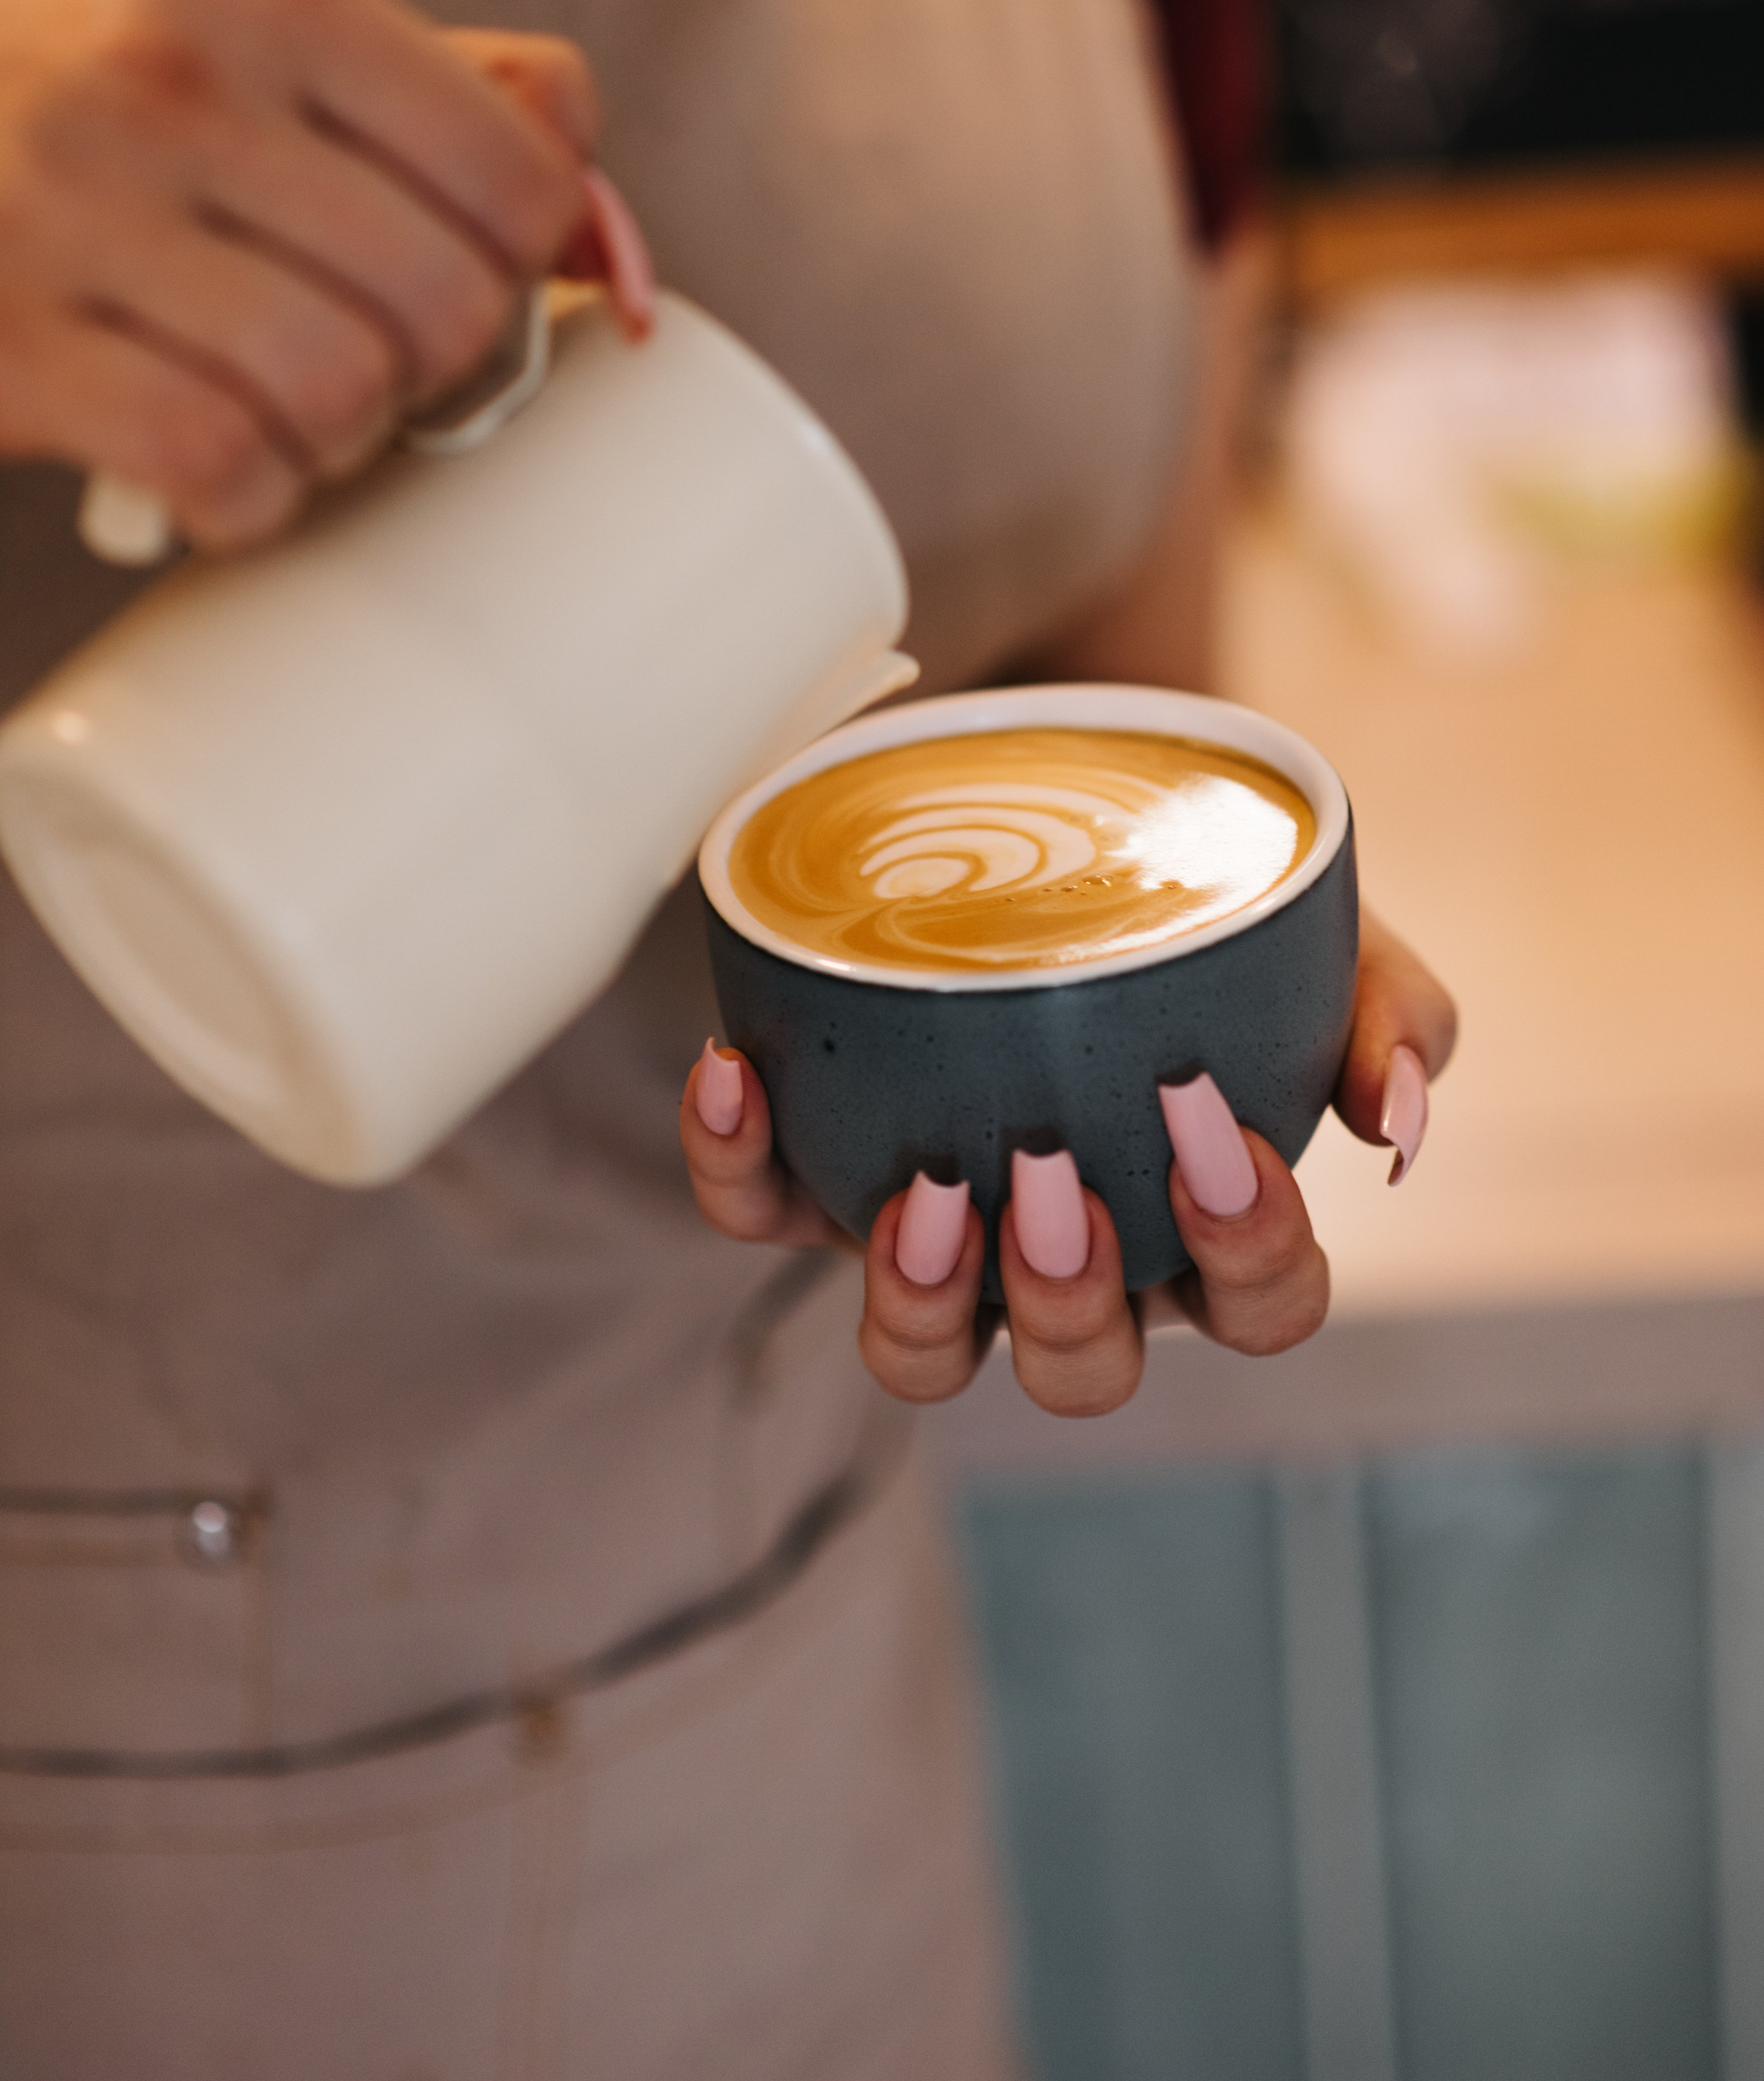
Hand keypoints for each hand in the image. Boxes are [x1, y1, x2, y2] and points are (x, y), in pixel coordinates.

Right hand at [0, 0, 645, 548]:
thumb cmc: (41, 58)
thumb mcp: (225, 0)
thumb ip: (422, 68)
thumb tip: (582, 157)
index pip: (516, 169)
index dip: (522, 260)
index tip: (472, 279)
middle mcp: (172, 82)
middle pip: (444, 298)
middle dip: (436, 367)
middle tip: (377, 361)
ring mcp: (72, 212)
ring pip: (341, 392)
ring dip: (340, 439)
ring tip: (289, 410)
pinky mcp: (5, 345)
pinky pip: (216, 465)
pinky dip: (248, 501)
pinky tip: (219, 473)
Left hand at [679, 908, 1456, 1416]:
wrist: (1068, 786)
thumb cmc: (1205, 886)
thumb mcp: (1323, 928)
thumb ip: (1391, 1015)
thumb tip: (1401, 1119)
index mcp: (1205, 1224)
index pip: (1257, 1307)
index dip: (1250, 1257)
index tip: (1219, 1134)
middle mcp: (1074, 1255)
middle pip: (1081, 1369)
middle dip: (1066, 1302)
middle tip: (1050, 1178)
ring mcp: (941, 1230)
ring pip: (920, 1357)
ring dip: (916, 1302)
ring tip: (924, 1192)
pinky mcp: (816, 1168)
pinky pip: (760, 1213)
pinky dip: (735, 1164)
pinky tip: (738, 1069)